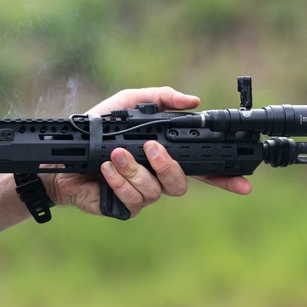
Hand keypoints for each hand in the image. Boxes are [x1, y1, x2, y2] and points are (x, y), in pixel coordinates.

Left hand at [45, 87, 251, 217]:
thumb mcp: (126, 105)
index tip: (244, 183)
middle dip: (168, 165)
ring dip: (133, 169)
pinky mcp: (122, 207)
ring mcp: (141, 195)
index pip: (202, 169)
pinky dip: (118, 180)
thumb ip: (158, 99)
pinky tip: (105, 169)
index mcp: (164, 156)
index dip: (225, 178)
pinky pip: (131, 199)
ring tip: (114, 155)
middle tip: (151, 149)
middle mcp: (157, 178)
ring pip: (153, 190)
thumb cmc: (96, 131)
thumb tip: (192, 100)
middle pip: (181, 183)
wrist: (62, 155)